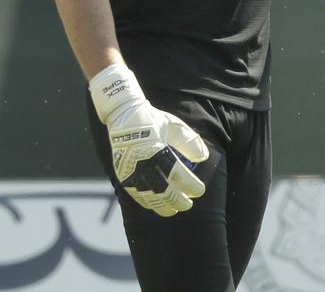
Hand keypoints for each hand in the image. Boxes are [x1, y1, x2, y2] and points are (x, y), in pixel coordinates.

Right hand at [90, 63, 207, 217]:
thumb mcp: (174, 125)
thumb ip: (190, 142)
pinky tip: (156, 205)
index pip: (178, 176)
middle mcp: (143, 162)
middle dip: (179, 200)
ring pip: (149, 196)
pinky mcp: (122, 173)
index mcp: (157, 149)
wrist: (122, 115)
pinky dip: (147, 202)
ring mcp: (131, 169)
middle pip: (165, 191)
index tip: (199, 190)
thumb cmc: (153, 120)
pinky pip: (136, 193)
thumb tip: (203, 159)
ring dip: (163, 206)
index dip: (191, 186)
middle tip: (188, 203)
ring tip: (174, 209)